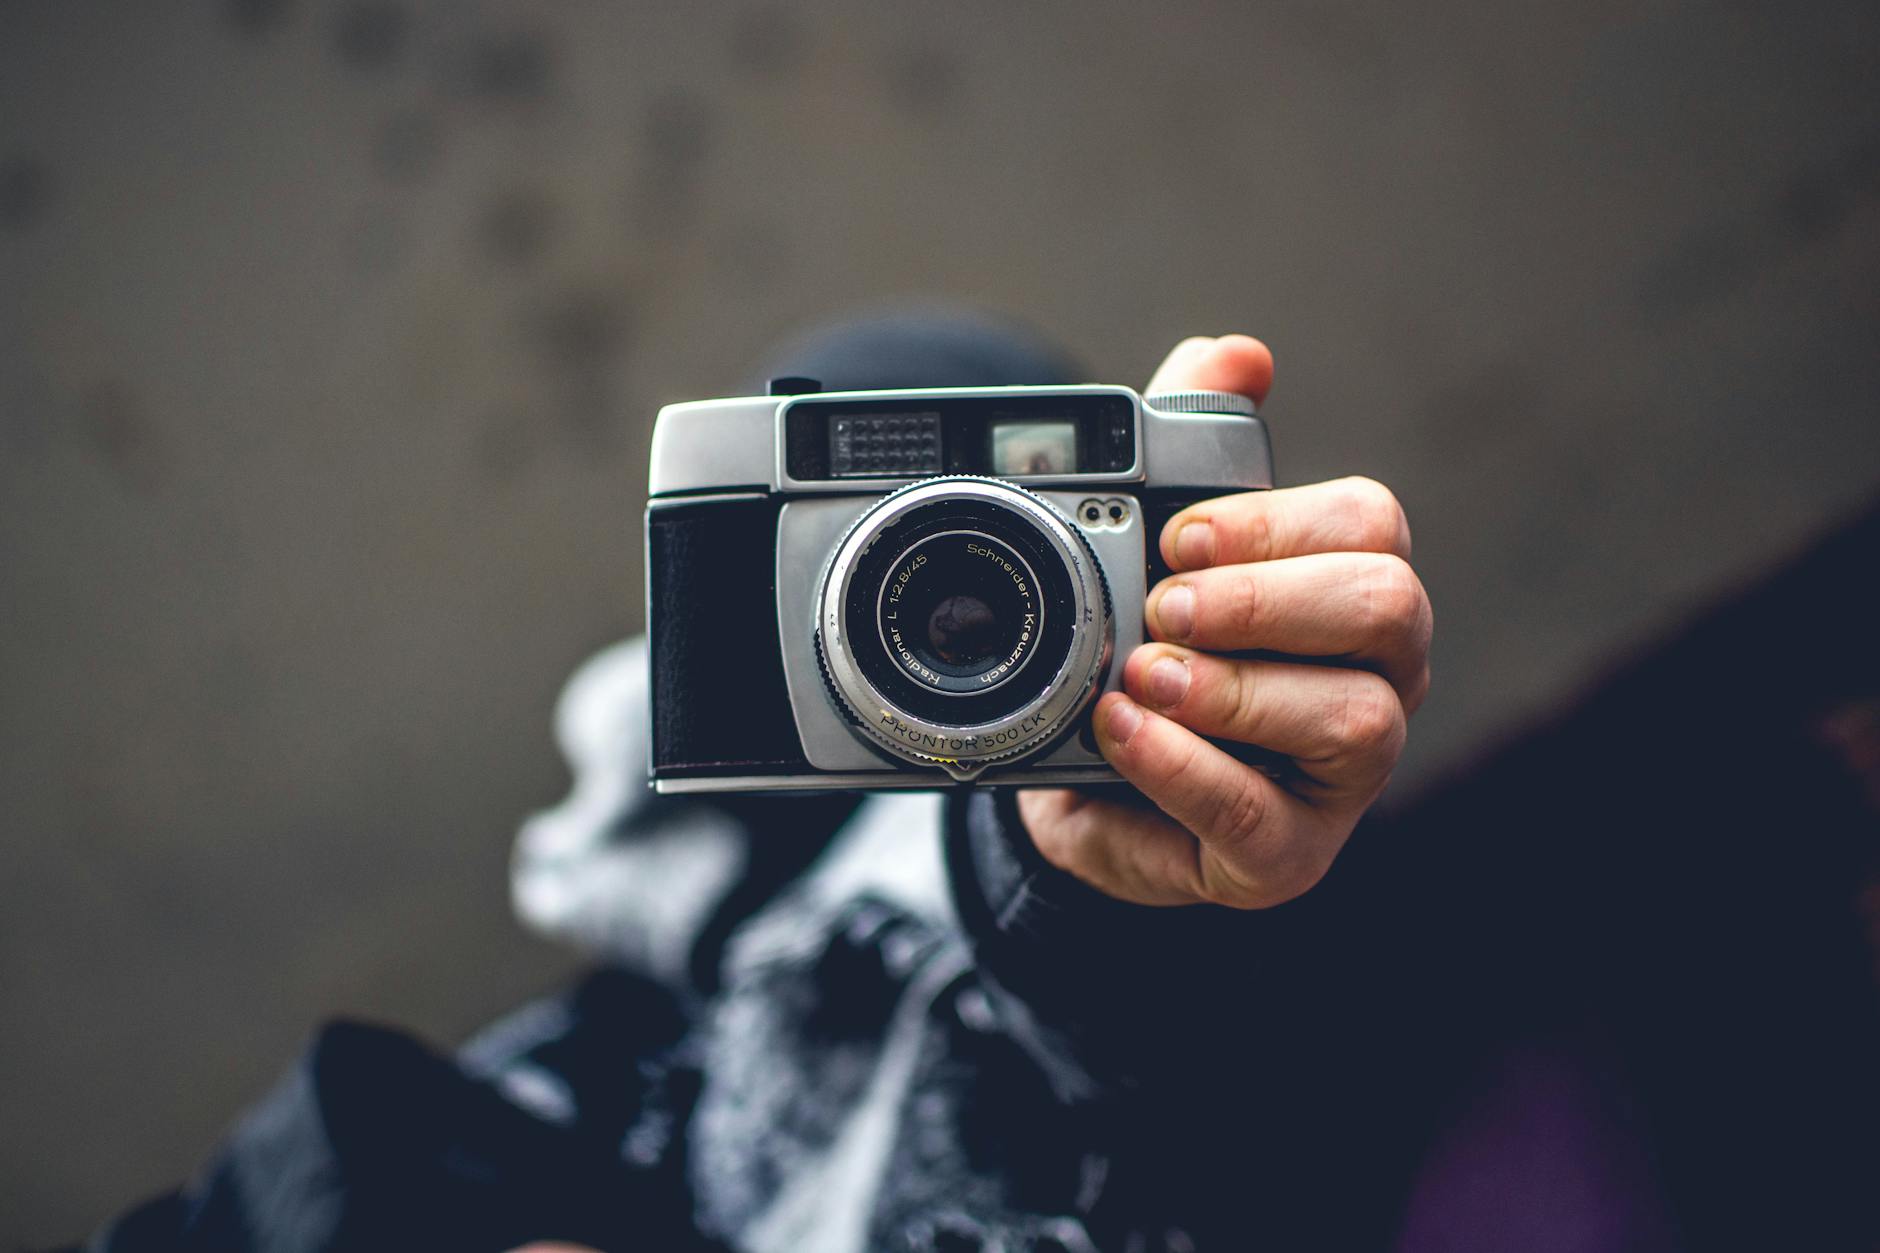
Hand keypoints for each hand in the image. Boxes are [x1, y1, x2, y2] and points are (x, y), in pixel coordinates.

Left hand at [1017, 335, 1431, 907]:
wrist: (1075, 774)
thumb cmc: (1142, 646)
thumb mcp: (1150, 540)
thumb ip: (1195, 439)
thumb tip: (1241, 354)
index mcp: (1348, 588)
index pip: (1372, 526)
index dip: (1279, 522)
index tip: (1177, 533)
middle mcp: (1372, 677)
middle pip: (1390, 607)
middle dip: (1268, 597)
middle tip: (1165, 604)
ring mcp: (1341, 778)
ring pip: (1357, 718)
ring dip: (1236, 688)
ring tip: (1141, 675)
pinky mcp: (1287, 856)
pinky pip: (1264, 816)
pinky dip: (1185, 767)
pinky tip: (1123, 730)